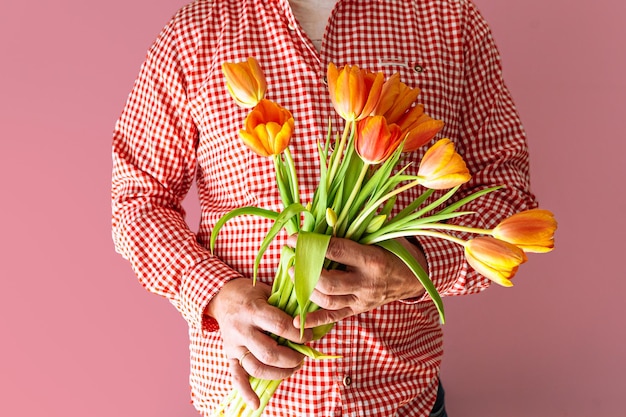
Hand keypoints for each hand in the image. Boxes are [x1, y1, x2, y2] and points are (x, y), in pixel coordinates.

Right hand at [204, 278, 311, 408]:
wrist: (220, 296)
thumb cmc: (249, 292)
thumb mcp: (267, 290)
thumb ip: (284, 302)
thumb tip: (308, 315)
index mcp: (253, 310)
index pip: (280, 326)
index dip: (299, 334)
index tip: (309, 336)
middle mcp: (242, 329)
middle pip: (270, 352)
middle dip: (291, 358)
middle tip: (303, 356)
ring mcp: (234, 344)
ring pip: (256, 367)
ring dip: (279, 373)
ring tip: (294, 367)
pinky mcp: (229, 355)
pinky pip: (235, 376)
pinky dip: (245, 392)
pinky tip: (256, 403)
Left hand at [290, 236, 426, 328]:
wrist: (413, 278)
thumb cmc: (394, 251)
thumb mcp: (381, 236)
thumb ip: (356, 229)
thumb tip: (327, 214)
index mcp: (372, 260)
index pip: (337, 252)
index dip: (313, 245)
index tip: (295, 238)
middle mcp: (366, 283)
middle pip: (329, 282)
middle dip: (306, 271)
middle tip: (293, 259)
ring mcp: (362, 300)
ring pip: (328, 301)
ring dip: (307, 290)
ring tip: (293, 275)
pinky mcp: (357, 310)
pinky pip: (334, 318)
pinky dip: (315, 320)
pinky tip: (297, 321)